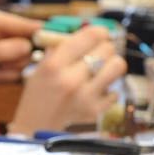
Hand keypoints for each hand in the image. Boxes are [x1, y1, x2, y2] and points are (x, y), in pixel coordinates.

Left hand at [0, 9, 40, 121]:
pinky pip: (16, 70)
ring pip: (24, 61)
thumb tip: (29, 47)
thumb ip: (4, 51)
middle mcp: (2, 30)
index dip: (42, 37)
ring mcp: (4, 45)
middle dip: (15, 62)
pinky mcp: (3, 59)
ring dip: (8, 72)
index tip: (53, 50)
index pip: (28, 25)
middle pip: (30, 46)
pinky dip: (5, 77)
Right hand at [8, 25, 127, 134]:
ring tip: (103, 68)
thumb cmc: (39, 92)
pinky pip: (116, 91)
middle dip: (105, 49)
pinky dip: (109, 89)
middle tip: (99, 54)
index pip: (91, 36)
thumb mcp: (42, 65)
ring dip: (112, 65)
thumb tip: (89, 29)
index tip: (100, 35)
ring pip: (117, 67)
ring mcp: (85, 97)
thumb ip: (64, 46)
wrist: (36, 124)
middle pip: (107, 49)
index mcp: (55, 64)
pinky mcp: (94, 111)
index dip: (100, 32)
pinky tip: (97, 89)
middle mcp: (71, 80)